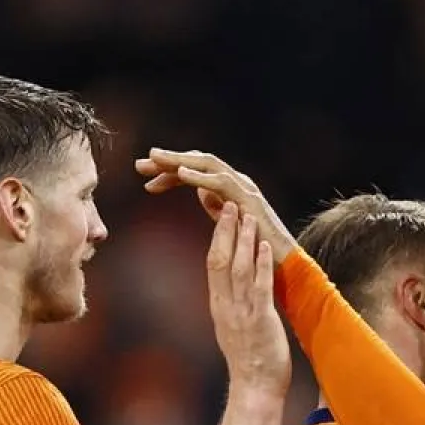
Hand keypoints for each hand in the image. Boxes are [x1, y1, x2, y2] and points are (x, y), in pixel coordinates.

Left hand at [136, 149, 298, 261]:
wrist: (284, 265)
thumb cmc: (258, 251)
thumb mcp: (231, 226)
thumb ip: (217, 208)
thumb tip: (202, 194)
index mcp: (229, 190)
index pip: (196, 173)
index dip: (170, 174)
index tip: (146, 182)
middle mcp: (237, 182)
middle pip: (198, 162)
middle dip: (168, 161)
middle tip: (139, 164)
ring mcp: (244, 187)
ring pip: (208, 164)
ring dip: (179, 161)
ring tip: (154, 159)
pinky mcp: (249, 199)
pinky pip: (221, 182)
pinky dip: (200, 176)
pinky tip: (181, 174)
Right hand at [206, 203, 289, 399]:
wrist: (254, 389)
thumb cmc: (249, 362)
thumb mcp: (234, 328)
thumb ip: (232, 305)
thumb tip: (233, 288)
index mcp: (219, 306)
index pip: (213, 264)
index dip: (217, 237)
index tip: (221, 215)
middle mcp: (226, 306)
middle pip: (220, 260)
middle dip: (226, 230)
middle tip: (231, 204)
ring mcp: (241, 313)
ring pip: (238, 269)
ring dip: (244, 240)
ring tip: (249, 216)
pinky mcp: (260, 321)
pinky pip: (259, 287)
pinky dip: (261, 264)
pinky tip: (265, 246)